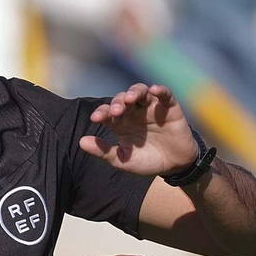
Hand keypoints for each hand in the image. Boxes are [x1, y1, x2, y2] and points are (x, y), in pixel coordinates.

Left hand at [80, 84, 199, 177]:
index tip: (96, 118)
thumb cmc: (147, 161)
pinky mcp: (169, 107)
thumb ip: (104, 151)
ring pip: (141, 91)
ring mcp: (151, 108)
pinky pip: (165, 94)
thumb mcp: (123, 160)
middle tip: (116, 111)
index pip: (107, 112)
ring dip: (134, 92)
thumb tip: (81, 141)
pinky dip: (160, 90)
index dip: (101, 112)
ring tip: (130, 99)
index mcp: (121, 123)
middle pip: (122, 99)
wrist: (174, 166)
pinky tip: (154, 90)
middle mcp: (134, 112)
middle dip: (117, 103)